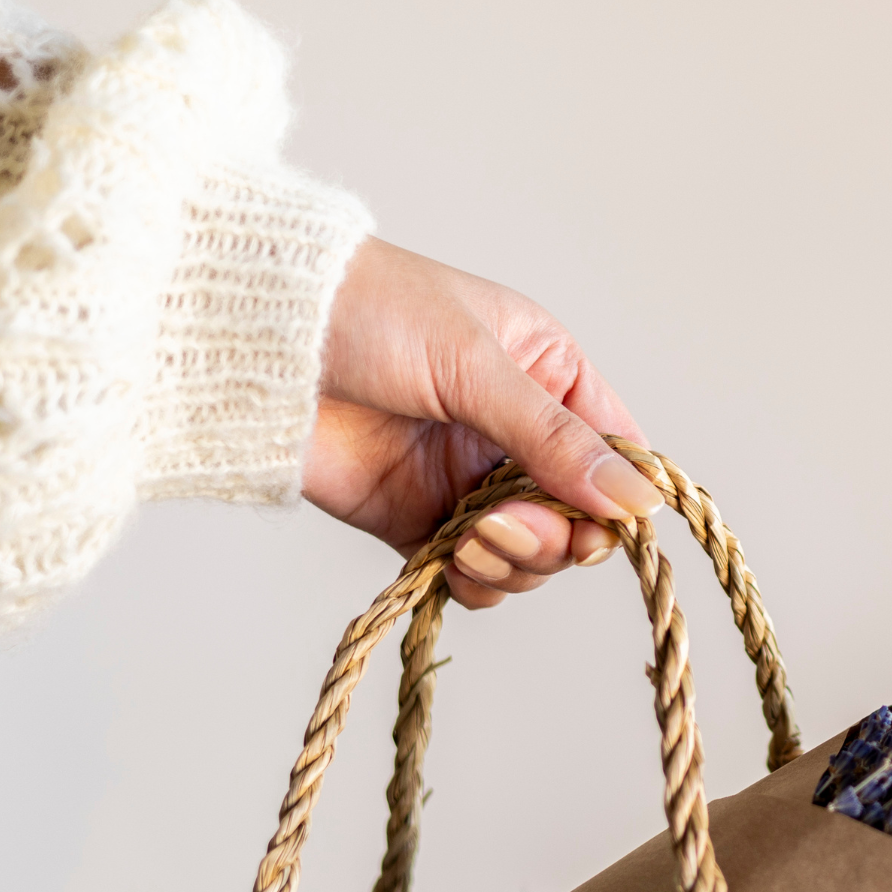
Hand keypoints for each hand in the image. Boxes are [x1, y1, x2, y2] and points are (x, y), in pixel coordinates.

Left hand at [304, 237, 662, 607]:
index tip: (602, 524)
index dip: (616, 497)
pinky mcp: (417, 521)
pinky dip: (473, 580)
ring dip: (514, 561)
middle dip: (554, 535)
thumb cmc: (365, 311)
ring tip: (471, 537)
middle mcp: (514, 433)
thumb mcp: (474, 363)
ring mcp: (466, 481)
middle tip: (508, 524)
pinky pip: (472, 575)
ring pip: (530, 555)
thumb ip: (553, 437)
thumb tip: (639, 499)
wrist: (253, 340)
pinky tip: (452, 558)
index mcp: (545, 373)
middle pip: (576, 517)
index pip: (613, 451)